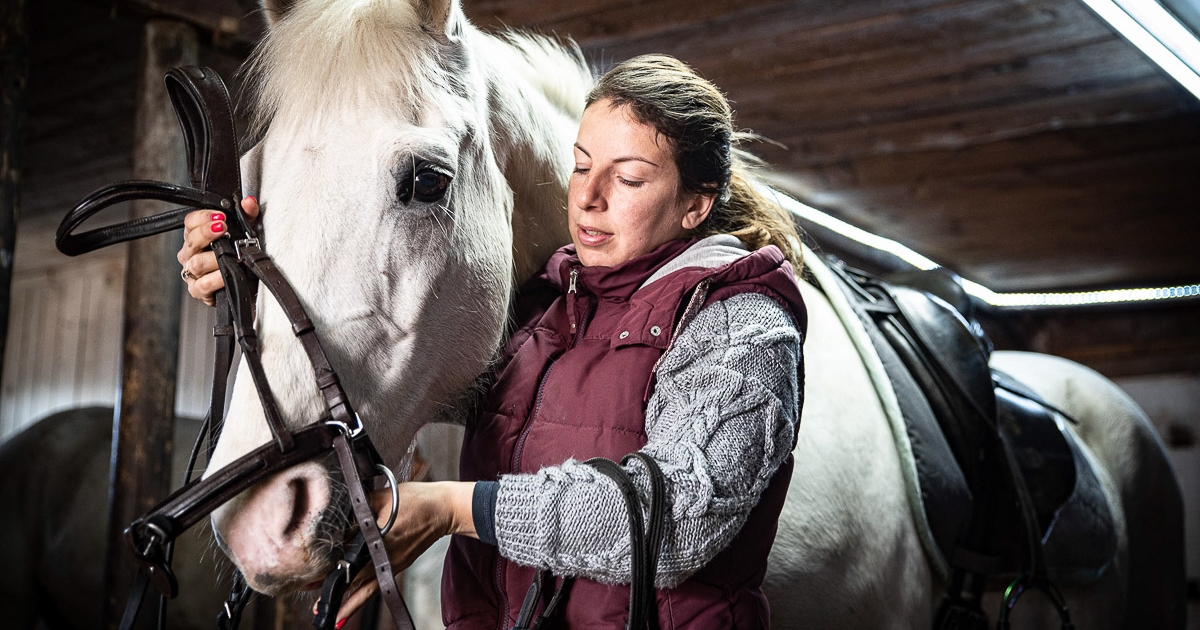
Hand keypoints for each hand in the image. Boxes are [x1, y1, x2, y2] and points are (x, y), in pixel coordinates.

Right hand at [177, 196, 258, 305]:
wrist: (249, 287)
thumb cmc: (242, 258)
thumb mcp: (247, 234)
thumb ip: (248, 217)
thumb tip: (249, 203)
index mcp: (197, 238)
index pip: (190, 222)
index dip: (203, 217)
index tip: (220, 216)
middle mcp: (191, 254)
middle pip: (191, 241)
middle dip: (206, 233)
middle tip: (222, 229)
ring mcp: (193, 274)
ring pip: (196, 263)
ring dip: (215, 258)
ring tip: (231, 254)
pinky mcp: (199, 291)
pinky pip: (204, 284)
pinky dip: (216, 278)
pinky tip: (226, 274)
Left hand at [325, 481, 476, 624]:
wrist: (444, 509)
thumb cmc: (417, 501)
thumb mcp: (383, 497)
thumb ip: (358, 507)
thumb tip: (337, 512)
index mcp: (378, 543)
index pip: (348, 562)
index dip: (329, 571)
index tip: (311, 580)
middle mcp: (384, 559)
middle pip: (353, 580)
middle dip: (332, 590)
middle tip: (315, 604)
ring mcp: (392, 565)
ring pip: (365, 590)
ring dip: (348, 603)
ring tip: (331, 617)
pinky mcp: (397, 565)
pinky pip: (376, 587)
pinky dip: (363, 598)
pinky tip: (352, 608)